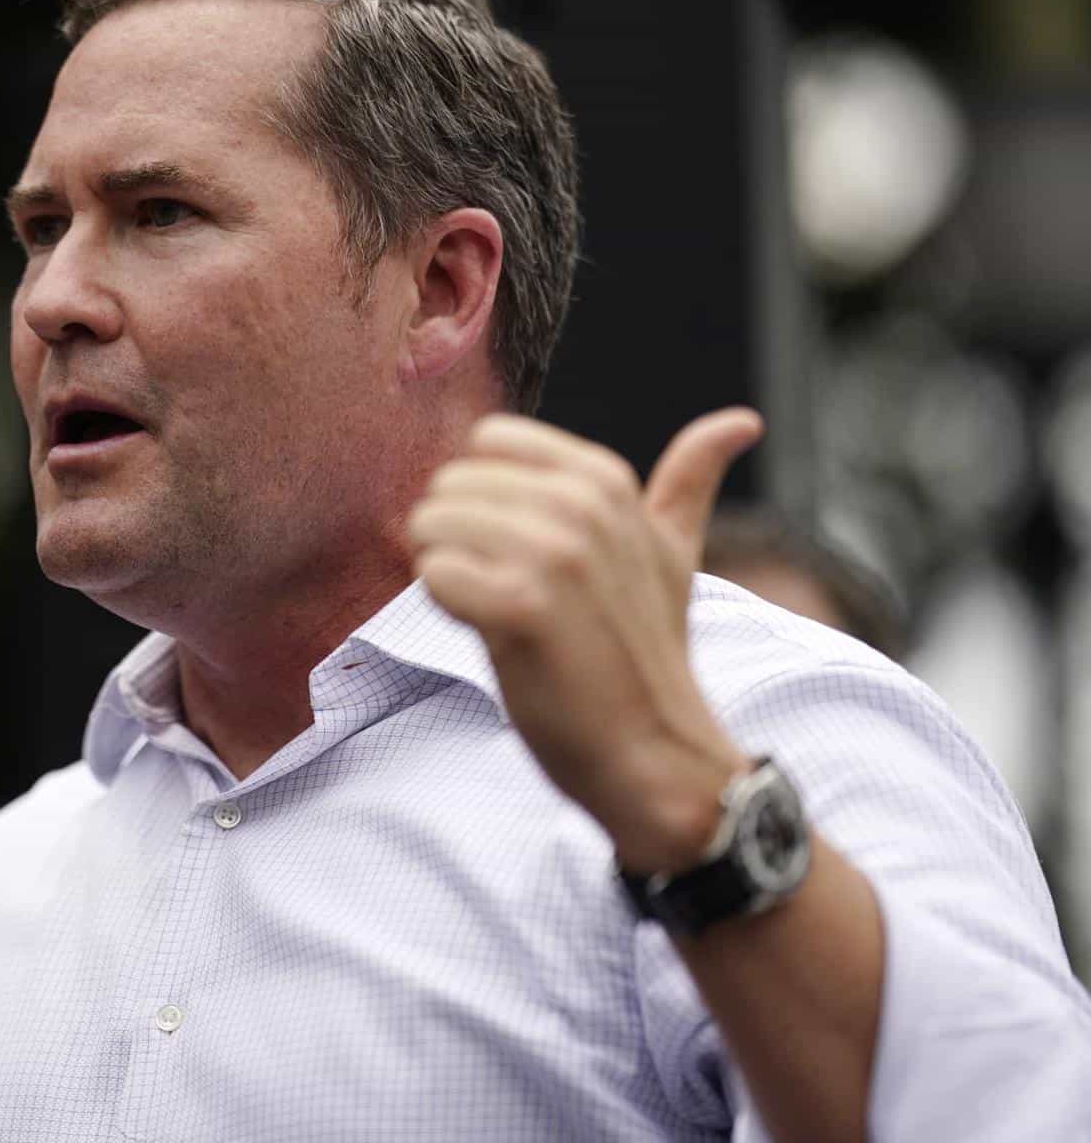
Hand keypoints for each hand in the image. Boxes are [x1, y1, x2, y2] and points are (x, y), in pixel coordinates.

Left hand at [406, 408, 763, 871]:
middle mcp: (584, 505)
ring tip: (500, 616)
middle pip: (450, 486)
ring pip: (432, 526)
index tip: (518, 550)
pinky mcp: (525, 607)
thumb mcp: (673, 553)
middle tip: (507, 594)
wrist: (654, 752)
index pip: (487, 441)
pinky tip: (491, 634)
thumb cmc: (645, 651)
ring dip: (446, 574)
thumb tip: (742, 421)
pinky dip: (446, 607)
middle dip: (456, 540)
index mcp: (607, 481)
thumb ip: (689, 482)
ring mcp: (557, 554)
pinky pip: (436, 575)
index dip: (482, 498)